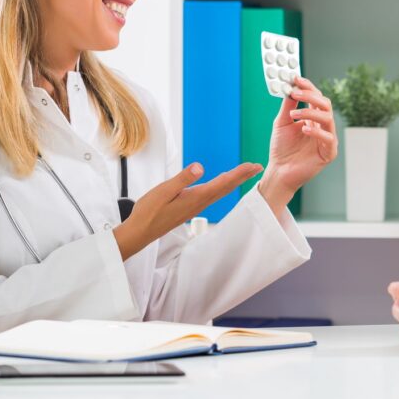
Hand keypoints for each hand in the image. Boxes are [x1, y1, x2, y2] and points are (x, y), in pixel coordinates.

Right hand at [112, 161, 261, 259]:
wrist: (140, 232)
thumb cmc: (149, 211)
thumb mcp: (163, 191)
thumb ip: (182, 179)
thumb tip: (200, 167)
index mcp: (195, 197)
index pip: (223, 182)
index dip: (239, 173)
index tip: (253, 166)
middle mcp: (199, 203)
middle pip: (226, 187)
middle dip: (242, 176)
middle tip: (257, 167)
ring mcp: (195, 206)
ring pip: (220, 191)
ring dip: (234, 181)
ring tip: (245, 173)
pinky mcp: (189, 208)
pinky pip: (212, 195)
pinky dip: (222, 186)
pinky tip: (222, 184)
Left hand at [258, 76, 338, 208]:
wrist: (279, 171)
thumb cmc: (281, 148)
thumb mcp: (282, 122)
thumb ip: (288, 106)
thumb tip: (291, 87)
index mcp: (313, 117)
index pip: (316, 97)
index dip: (308, 87)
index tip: (296, 79)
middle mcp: (322, 126)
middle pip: (325, 104)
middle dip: (311, 96)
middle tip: (295, 93)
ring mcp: (327, 139)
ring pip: (328, 118)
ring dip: (311, 112)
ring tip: (293, 115)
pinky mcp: (329, 153)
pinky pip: (328, 138)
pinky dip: (316, 131)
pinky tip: (303, 129)